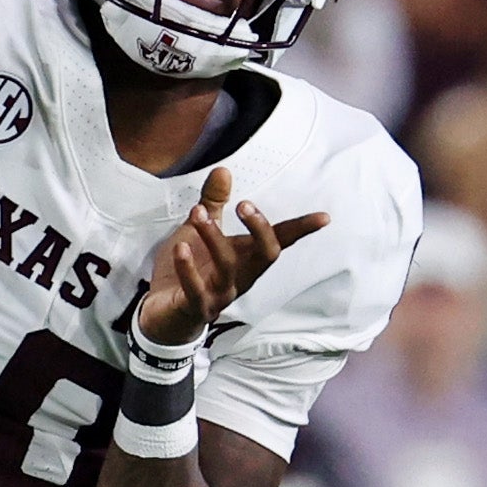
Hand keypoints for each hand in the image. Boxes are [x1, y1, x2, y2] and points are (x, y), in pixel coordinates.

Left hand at [135, 167, 327, 343]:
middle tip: (244, 204)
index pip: (278, 240)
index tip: (323, 217)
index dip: (301, 229)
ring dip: (214, 238)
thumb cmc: (187, 271)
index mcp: (246, 258)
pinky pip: (196, 290)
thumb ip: (212, 204)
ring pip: (228, 268)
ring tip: (197, 213)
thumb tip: (223, 170)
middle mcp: (241, 277)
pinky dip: (188, 269)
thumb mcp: (198, 232)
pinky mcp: (196, 308)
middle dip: (260, 229)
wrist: (163, 316)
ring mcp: (220, 295)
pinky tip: (180, 248)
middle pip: (265, 255)